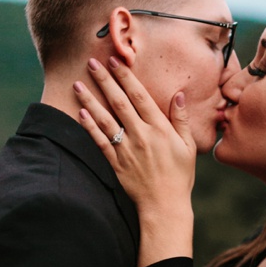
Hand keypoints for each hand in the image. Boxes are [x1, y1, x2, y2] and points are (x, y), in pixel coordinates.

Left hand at [74, 56, 195, 265]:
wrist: (165, 205)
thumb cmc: (180, 176)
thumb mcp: (187, 147)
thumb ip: (181, 120)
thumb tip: (178, 95)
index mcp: (160, 129)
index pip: (140, 97)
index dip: (127, 77)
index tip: (116, 61)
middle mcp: (141, 135)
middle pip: (119, 102)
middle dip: (105, 80)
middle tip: (92, 62)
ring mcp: (126, 149)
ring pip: (105, 119)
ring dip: (90, 100)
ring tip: (78, 83)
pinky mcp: (115, 163)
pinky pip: (99, 141)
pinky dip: (89, 126)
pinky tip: (80, 112)